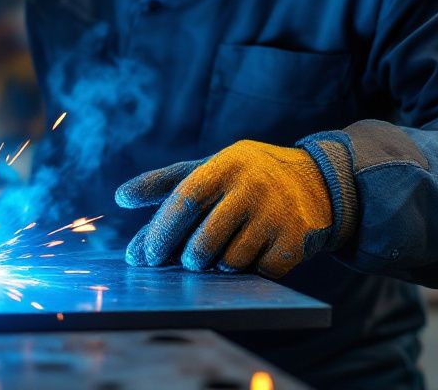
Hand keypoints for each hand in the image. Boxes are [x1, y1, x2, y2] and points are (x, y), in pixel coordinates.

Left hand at [115, 140, 337, 277]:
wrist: (317, 182)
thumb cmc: (247, 178)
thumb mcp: (210, 169)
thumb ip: (165, 183)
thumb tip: (120, 197)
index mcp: (226, 165)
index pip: (184, 200)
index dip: (161, 232)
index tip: (145, 258)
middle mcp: (252, 187)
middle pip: (204, 242)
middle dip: (188, 258)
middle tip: (187, 260)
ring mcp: (276, 215)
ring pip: (229, 261)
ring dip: (220, 264)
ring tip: (226, 248)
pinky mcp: (295, 242)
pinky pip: (257, 272)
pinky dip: (249, 270)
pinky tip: (255, 251)